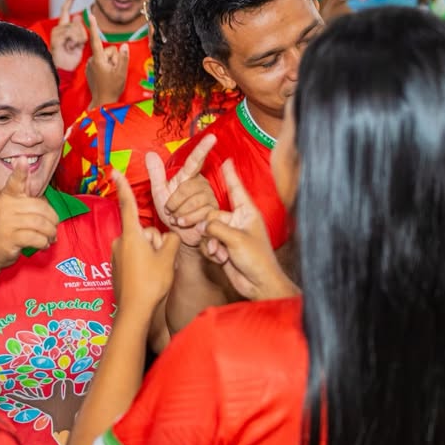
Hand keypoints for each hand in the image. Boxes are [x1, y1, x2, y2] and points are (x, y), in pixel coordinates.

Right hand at [0, 158, 59, 269]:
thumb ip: (24, 197)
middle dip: (52, 220)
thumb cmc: (6, 228)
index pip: (14, 182)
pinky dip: (44, 243)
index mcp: (7, 197)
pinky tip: (43, 244)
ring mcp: (6, 223)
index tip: (23, 159)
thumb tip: (40, 191)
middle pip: (40, 208)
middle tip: (54, 228)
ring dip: (50, 233)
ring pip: (41, 224)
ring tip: (50, 237)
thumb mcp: (11, 209)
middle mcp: (5, 208)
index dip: (20, 172)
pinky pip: (36, 238)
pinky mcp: (10, 239)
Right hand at [49, 0, 87, 72]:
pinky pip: (72, 34)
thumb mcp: (78, 41)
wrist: (65, 69)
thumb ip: (78, 28)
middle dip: (82, 33)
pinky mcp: (57, 38)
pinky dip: (75, 42)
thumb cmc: (71, 57)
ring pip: (76, 28)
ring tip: (72, 48)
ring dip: (79, 39)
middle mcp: (58, 27)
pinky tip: (69, 48)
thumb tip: (77, 16)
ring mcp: (57, 32)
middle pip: (76, 21)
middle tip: (76, 45)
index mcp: (63, 27)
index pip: (66, 9)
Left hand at [86, 13, 128, 108]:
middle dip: (113, 57)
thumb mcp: (121, 73)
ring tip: (111, 75)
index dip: (95, 27)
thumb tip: (123, 46)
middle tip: (115, 71)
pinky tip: (106, 76)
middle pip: (107, 50)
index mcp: (98, 60)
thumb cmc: (112, 88)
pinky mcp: (90, 70)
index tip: (91, 15)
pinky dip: (105, 66)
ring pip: (104, 57)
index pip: (96, 40)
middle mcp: (91, 61)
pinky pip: (100, 62)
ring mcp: (90, 66)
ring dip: (110, 63)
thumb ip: (123, 58)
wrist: (101, 102)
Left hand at [111, 171, 180, 311]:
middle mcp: (120, 241)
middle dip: (155, 242)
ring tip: (154, 272)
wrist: (135, 311)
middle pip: (145, 231)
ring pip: (141, 245)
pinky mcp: (117, 266)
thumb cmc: (151, 283)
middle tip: (160, 262)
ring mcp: (117, 254)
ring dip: (152, 254)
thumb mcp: (168, 258)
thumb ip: (172, 240)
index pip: (128, 205)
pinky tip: (147, 278)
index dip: (123, 186)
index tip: (114, 171)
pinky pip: (136, 256)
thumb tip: (170, 236)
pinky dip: (144, 263)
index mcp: (131, 234)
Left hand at [146, 133, 217, 247]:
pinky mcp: (214, 212)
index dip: (203, 149)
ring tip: (177, 218)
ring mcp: (209, 198)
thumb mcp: (159, 192)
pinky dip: (188, 220)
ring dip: (180, 213)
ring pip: (194, 202)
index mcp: (188, 177)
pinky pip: (201, 214)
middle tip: (170, 210)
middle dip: (174, 202)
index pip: (195, 161)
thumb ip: (155, 174)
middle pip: (187, 188)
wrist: (178, 234)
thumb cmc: (170, 212)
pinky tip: (184, 223)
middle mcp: (201, 185)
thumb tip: (149, 154)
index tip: (212, 137)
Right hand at [199, 160, 295, 300]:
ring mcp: (230, 234)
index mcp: (247, 212)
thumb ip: (214, 227)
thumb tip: (200, 226)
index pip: (236, 189)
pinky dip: (210, 251)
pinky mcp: (223, 247)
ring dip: (209, 242)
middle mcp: (238, 220)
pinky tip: (219, 259)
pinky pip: (207, 243)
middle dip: (204, 225)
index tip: (226, 160)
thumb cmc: (257, 259)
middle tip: (185, 224)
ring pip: (207, 230)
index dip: (230, 175)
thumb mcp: (235, 239)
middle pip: (211, 213)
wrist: (259, 284)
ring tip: (217, 252)